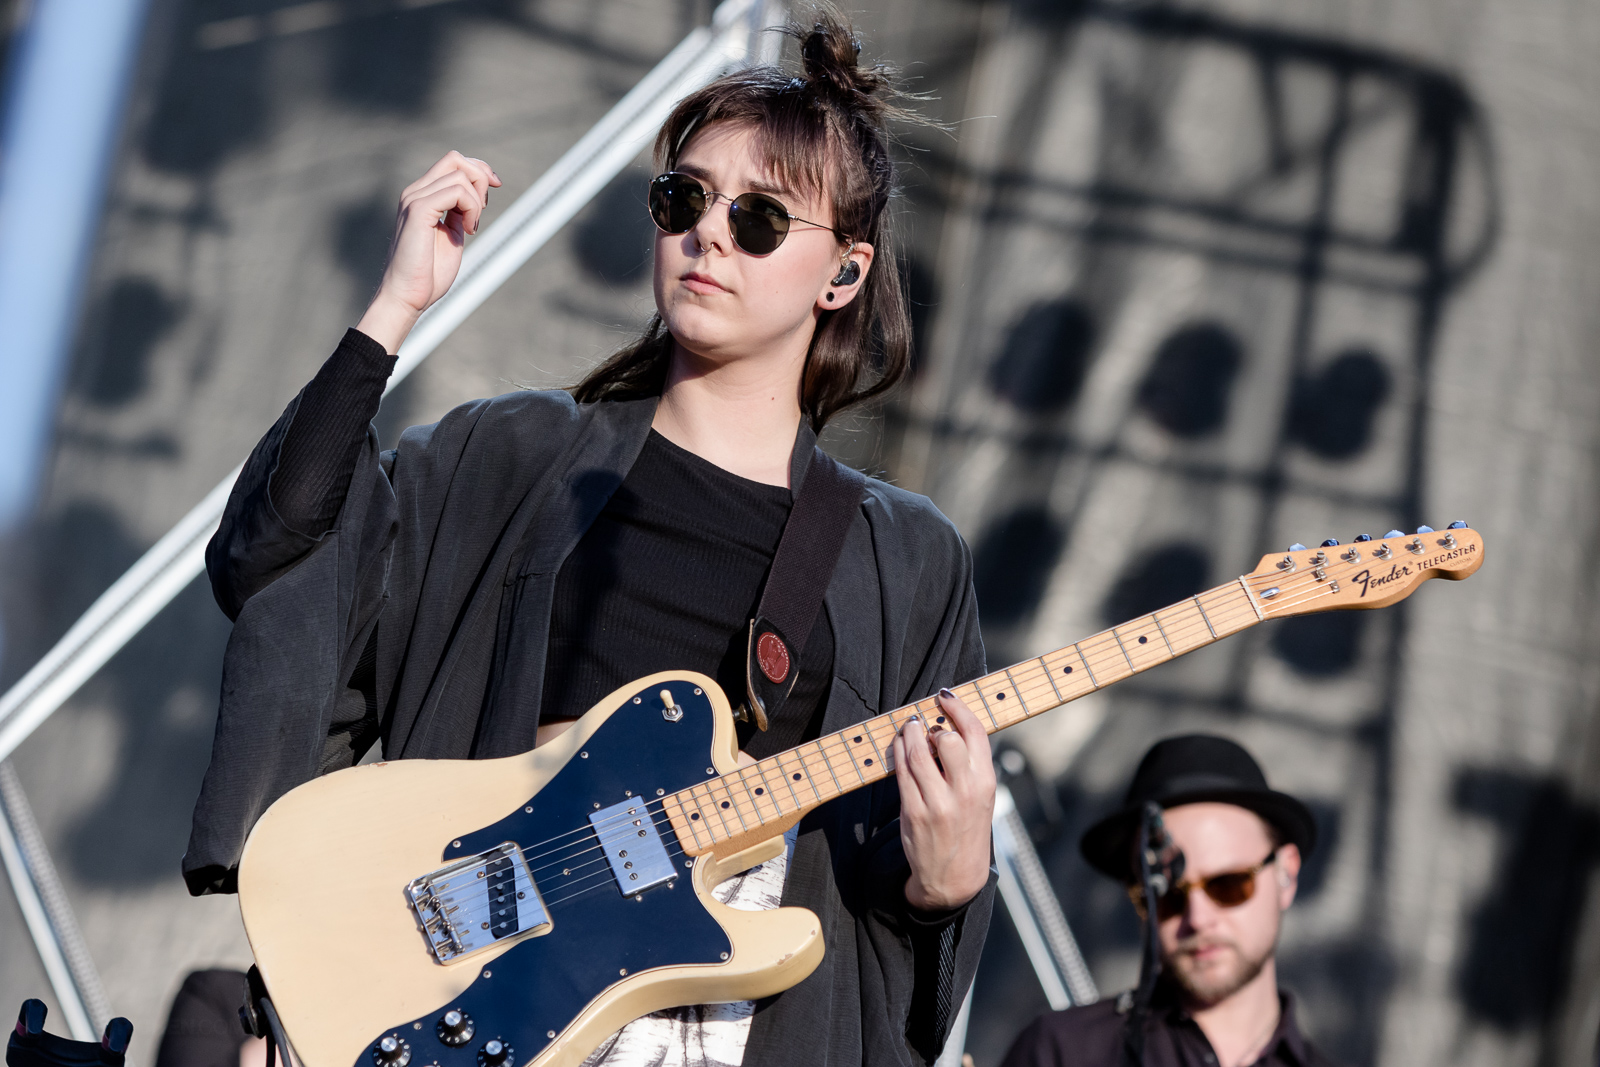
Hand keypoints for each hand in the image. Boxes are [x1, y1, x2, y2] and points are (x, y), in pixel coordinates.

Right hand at [356, 151, 500, 352]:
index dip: (479, 170)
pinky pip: (456, 192)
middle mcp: (415, 192)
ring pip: (460, 176)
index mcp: (422, 196)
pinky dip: (471, 209)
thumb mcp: (451, 235)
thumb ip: (459, 214)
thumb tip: (478, 198)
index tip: (495, 188)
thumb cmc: (428, 274)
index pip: (452, 162)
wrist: (408, 296)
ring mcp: (414, 199)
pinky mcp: (418, 210)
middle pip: (455, 159)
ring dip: (477, 203)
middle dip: (481, 179)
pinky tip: (467, 231)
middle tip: (482, 212)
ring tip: (470, 229)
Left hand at [894, 688, 995, 911]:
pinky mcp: (913, 812)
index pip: (974, 733)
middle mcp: (964, 791)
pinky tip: (900, 746)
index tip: (945, 696)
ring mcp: (937, 803)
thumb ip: (969, 764)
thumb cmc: (967, 828)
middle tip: (925, 724)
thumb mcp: (981, 796)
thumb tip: (945, 725)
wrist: (954, 878)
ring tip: (909, 729)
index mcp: (985, 783)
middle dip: (931, 725)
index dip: (958, 708)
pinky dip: (899, 752)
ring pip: (917, 753)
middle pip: (945, 739)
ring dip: (909, 734)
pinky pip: (901, 772)